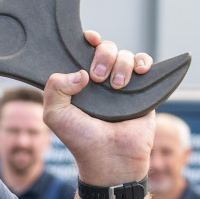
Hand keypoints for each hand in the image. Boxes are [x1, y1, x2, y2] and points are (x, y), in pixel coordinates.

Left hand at [42, 30, 154, 188]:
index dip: (87, 40)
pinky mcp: (142, 91)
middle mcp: (101, 80)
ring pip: (125, 54)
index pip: (83, 50)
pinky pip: (145, 64)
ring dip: (122, 65)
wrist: (111, 159)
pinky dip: (143, 62)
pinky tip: (139, 72)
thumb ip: (53, 89)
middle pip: (106, 48)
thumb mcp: (55, 115)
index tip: (88, 39)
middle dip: (103, 56)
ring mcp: (123, 84)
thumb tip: (79, 72)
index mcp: (80, 81)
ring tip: (117, 87)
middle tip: (98, 78)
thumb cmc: (82, 140)